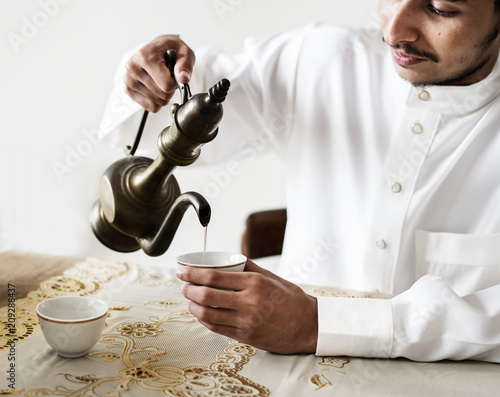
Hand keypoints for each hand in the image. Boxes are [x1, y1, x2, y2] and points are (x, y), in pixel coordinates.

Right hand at [124, 35, 195, 111]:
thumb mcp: (184, 52)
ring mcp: (129, 80)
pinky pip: (151, 106)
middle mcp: (133, 68)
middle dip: (171, 89)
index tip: (175, 74)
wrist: (157, 49)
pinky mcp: (129, 90)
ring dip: (164, 95)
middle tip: (169, 76)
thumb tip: (183, 79)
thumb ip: (186, 65)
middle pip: (163, 95)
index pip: (167, 85)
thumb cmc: (171, 51)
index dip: (176, 83)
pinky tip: (156, 87)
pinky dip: (157, 101)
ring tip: (162, 80)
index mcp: (145, 57)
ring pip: (157, 102)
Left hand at [176, 259, 317, 353]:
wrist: (309, 325)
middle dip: (188, 289)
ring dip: (192, 306)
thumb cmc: (291, 299)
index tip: (182, 271)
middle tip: (182, 284)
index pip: (214, 277)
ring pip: (207, 314)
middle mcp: (249, 302)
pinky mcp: (246, 337)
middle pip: (206, 295)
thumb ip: (248, 267)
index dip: (192, 274)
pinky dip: (204, 320)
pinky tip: (201, 313)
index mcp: (254, 283)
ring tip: (189, 298)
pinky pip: (217, 328)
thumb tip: (226, 259)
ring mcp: (246, 322)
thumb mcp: (271, 277)